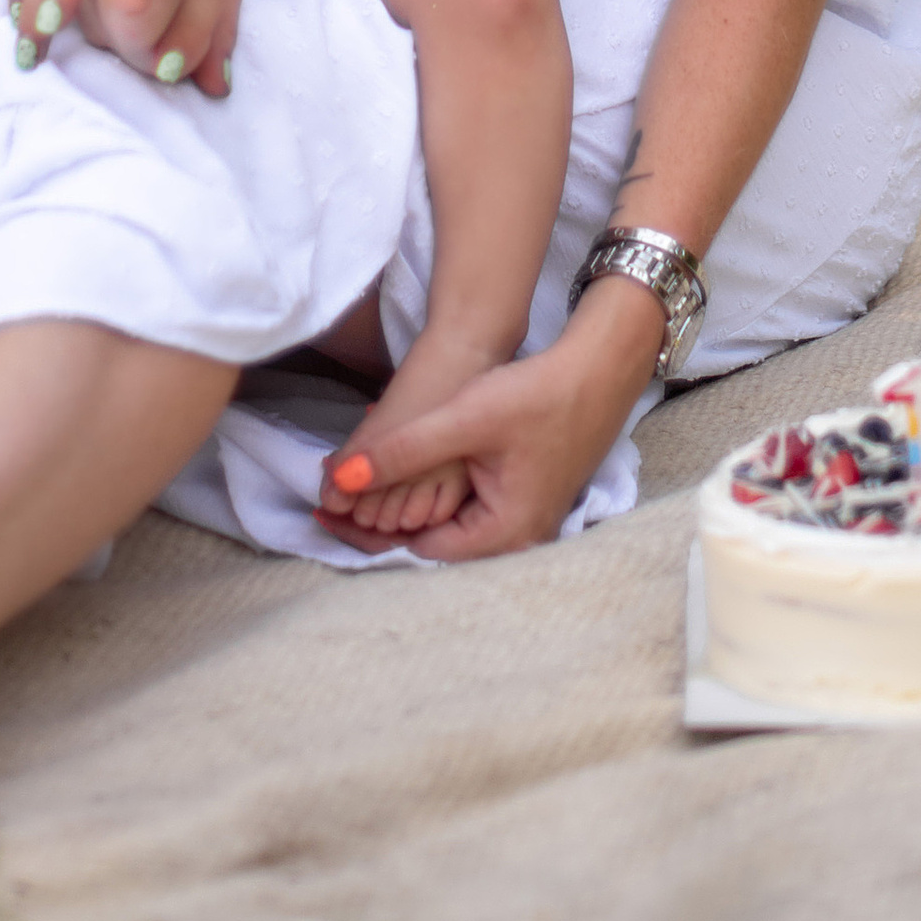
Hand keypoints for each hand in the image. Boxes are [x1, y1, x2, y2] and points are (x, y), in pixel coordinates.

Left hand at [317, 289, 660, 560]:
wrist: (600, 370)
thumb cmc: (539, 394)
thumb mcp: (464, 418)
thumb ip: (401, 451)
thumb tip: (337, 481)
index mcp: (502, 536)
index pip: (413, 550)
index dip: (363, 532)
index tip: (321, 513)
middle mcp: (515, 543)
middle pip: (429, 545)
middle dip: (379, 524)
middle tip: (329, 504)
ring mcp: (523, 525)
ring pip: (445, 527)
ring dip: (403, 509)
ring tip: (356, 490)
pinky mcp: (523, 501)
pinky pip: (464, 511)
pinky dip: (430, 496)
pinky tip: (402, 476)